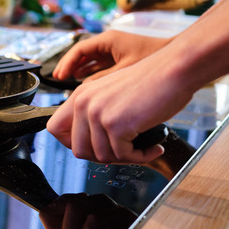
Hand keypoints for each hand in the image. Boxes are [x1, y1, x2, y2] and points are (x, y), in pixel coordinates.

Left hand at [46, 54, 194, 162]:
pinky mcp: (116, 124)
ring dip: (125, 158)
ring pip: (101, 156)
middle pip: (77, 150)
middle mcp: (84, 103)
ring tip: (141, 148)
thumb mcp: (111, 94)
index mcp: (80, 95)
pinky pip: (123, 155)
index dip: (71, 144)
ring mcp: (98, 114)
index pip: (55, 129)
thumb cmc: (152, 82)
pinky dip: (140, 157)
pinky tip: (152, 148)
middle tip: (123, 152)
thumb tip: (89, 143)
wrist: (174, 70)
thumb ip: (95, 113)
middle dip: (102, 157)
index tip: (92, 146)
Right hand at [52, 30, 169, 81]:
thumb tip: (85, 88)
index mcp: (109, 40)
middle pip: (83, 54)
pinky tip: (86, 83)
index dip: (67, 63)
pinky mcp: (120, 58)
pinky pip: (99, 65)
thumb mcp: (125, 70)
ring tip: (68, 82)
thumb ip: (103, 79)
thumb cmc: (155, 58)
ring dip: (80, 70)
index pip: (80, 49)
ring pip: (90, 60)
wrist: (178, 57)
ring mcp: (115, 50)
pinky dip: (91, 73)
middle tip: (59, 79)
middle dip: (70, 66)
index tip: (60, 75)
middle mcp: (109, 43)